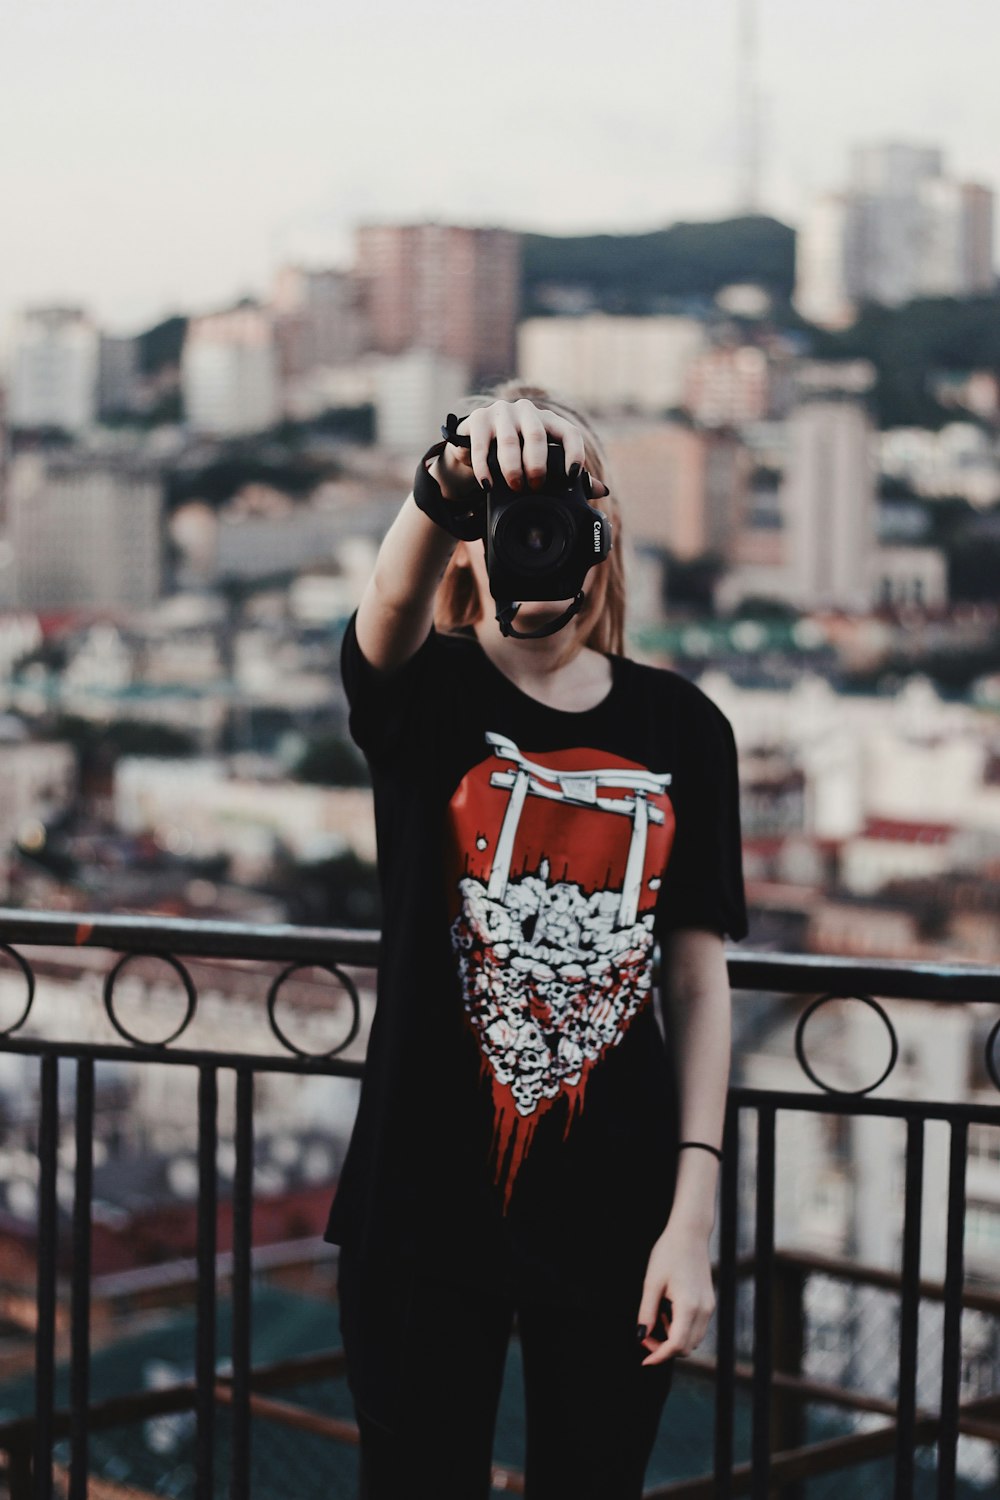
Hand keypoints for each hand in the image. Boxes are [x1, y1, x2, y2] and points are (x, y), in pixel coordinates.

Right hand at [442, 399, 609, 498]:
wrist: (475, 444)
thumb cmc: (516, 455)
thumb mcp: (542, 462)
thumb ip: (568, 475)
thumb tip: (603, 491)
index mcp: (549, 421)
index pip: (569, 432)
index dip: (574, 453)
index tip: (572, 475)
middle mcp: (527, 412)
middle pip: (537, 436)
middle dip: (537, 464)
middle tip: (535, 486)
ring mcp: (502, 412)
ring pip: (509, 440)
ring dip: (512, 467)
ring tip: (515, 486)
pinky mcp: (478, 418)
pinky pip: (481, 444)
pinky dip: (483, 467)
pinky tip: (487, 484)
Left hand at [636, 1219, 715, 1366]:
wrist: (690, 1233)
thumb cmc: (668, 1253)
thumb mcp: (651, 1282)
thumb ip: (647, 1312)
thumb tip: (641, 1336)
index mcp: (689, 1306)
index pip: (676, 1345)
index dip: (659, 1356)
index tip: (644, 1360)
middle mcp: (704, 1310)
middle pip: (687, 1347)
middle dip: (665, 1349)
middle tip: (646, 1336)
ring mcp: (709, 1306)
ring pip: (694, 1339)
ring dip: (675, 1339)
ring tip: (658, 1318)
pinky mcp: (709, 1302)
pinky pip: (697, 1327)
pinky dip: (682, 1329)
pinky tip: (669, 1312)